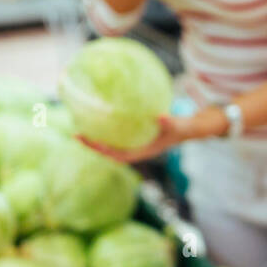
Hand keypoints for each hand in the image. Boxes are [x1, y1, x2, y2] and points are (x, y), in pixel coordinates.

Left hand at [77, 108, 224, 163]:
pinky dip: (108, 123)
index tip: (89, 144)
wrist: (190, 129)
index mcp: (143, 151)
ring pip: (112, 140)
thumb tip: (160, 117)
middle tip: (76, 134)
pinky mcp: (136, 132)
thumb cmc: (185, 129)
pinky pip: (118, 129)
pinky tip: (101, 110)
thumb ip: (172, 123)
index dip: (103, 151)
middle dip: (93, 145)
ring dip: (97, 134)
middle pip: (109, 150)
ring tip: (81, 122)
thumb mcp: (180, 126)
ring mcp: (135, 141)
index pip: (119, 155)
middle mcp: (135, 147)